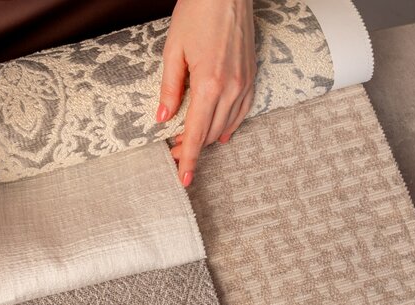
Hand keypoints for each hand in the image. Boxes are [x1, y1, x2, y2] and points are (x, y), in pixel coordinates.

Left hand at [156, 0, 256, 185]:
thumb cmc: (197, 14)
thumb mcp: (173, 51)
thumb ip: (169, 88)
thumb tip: (163, 118)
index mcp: (209, 84)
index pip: (196, 133)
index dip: (188, 159)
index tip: (183, 179)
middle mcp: (231, 88)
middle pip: (211, 133)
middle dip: (192, 148)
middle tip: (174, 153)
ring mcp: (244, 83)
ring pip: (226, 125)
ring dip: (208, 138)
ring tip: (190, 143)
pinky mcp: (251, 76)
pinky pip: (242, 111)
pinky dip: (230, 125)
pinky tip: (221, 133)